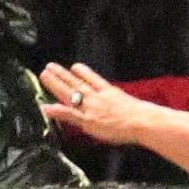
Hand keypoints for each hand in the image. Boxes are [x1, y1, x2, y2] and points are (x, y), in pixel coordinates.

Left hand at [38, 61, 157, 144]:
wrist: (143, 121)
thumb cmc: (144, 117)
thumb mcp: (134, 103)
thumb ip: (126, 101)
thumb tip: (125, 101)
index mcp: (110, 92)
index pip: (93, 79)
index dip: (82, 72)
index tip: (74, 67)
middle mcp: (98, 97)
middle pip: (77, 83)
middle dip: (63, 74)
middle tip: (50, 66)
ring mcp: (91, 107)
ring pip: (70, 92)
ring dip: (56, 83)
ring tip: (45, 75)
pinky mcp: (88, 119)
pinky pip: (69, 114)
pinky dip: (57, 111)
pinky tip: (46, 108)